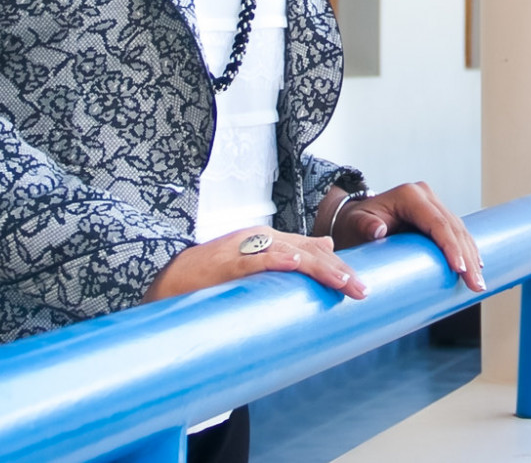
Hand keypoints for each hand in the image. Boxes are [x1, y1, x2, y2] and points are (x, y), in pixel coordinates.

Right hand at [143, 227, 366, 302]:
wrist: (168, 280)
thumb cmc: (210, 277)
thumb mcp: (254, 263)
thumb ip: (288, 254)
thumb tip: (326, 244)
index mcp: (269, 240)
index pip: (313, 250)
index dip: (338, 265)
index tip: (362, 284)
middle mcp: (261, 239)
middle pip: (309, 251)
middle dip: (338, 270)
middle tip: (362, 290)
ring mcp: (245, 248)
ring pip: (291, 253)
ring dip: (320, 268)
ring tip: (343, 283)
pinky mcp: (227, 261)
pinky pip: (256, 259)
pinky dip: (277, 260)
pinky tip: (297, 264)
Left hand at [325, 181, 485, 293]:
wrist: (352, 219)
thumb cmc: (352, 223)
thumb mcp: (354, 223)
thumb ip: (364, 225)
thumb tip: (378, 229)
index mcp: (410, 196)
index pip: (437, 223)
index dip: (451, 246)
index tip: (459, 269)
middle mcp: (425, 196)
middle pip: (453, 228)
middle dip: (467, 257)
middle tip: (475, 284)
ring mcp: (433, 205)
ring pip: (460, 230)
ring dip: (472, 256)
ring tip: (478, 282)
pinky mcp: (435, 216)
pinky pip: (456, 233)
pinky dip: (467, 250)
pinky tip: (476, 267)